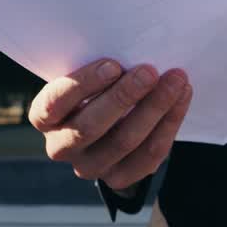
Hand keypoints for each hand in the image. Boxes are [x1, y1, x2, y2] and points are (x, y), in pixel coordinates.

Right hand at [28, 59, 192, 191]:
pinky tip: (182, 98)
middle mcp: (61, 146)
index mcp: (44, 117)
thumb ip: (102, 69)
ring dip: (154, 107)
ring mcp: (90, 166)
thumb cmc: (98, 89)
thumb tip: (135, 47)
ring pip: (125, 141)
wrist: (110, 126)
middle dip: (124, 96)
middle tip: (150, 71)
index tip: (113, 65)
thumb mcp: (90, 77)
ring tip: (176, 80)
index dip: (84, 84)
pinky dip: (169, 123)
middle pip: (91, 126)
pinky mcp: (120, 178)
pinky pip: (149, 154)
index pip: (55, 103)